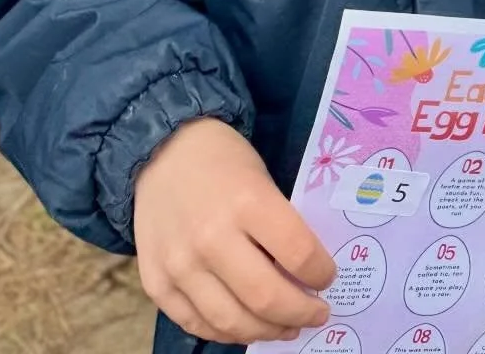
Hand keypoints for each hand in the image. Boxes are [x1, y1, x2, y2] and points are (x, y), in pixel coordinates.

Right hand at [133, 118, 334, 343]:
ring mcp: (179, 266)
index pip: (298, 253)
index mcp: (247, 202)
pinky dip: (227, 333)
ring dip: (267, 331)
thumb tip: (306, 272)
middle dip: (301, 312)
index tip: (328, 277)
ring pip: (231, 321)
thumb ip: (280, 224)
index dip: (321, 273)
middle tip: (317, 314)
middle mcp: (211, 239)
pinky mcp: (155, 284)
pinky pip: (196, 324)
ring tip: (286, 328)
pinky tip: (247, 327)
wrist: (162, 151)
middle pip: (265, 297)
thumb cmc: (224, 161)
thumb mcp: (262, 179)